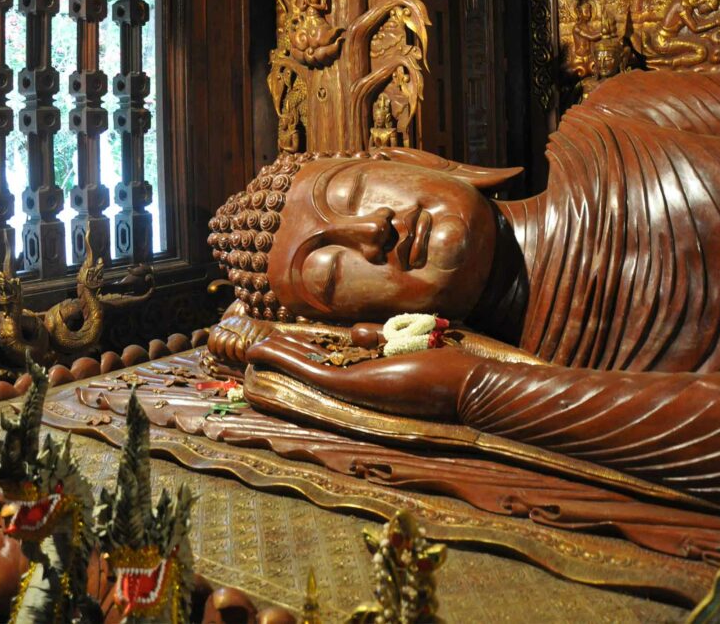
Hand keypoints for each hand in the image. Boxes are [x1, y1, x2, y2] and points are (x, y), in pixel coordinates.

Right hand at [247, 333, 478, 419]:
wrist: (468, 383)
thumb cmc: (445, 363)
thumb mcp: (405, 343)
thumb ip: (378, 339)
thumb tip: (355, 332)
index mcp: (369, 376)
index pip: (329, 363)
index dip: (303, 353)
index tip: (283, 343)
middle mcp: (357, 384)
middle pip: (311, 367)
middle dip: (284, 355)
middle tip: (255, 346)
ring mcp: (351, 386)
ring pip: (303, 369)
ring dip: (276, 357)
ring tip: (251, 347)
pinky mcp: (350, 384)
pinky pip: (307, 370)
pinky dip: (281, 359)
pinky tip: (260, 350)